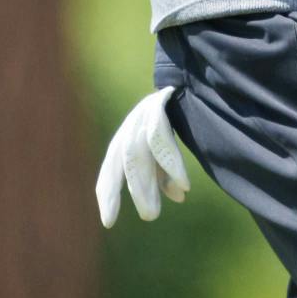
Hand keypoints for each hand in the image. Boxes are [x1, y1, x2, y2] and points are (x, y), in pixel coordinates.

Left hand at [95, 85, 191, 226]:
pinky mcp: (159, 105)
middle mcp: (129, 126)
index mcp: (125, 138)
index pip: (110, 170)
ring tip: (154, 213)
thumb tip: (178, 198)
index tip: (108, 223)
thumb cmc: (174, 115)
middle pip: (122, 164)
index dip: (108, 194)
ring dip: (145, 186)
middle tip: (145, 218)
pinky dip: (171, 166)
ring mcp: (142, 114)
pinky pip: (160, 141)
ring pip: (137, 156)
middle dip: (128, 192)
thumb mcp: (167, 147)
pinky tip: (183, 185)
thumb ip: (167, 172)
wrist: (188, 74)